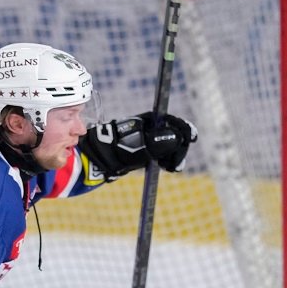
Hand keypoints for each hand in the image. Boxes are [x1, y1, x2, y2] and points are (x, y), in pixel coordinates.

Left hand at [82, 111, 196, 177]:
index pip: (170, 121)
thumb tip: (176, 138)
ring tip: (173, 166)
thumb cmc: (113, 153)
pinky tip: (170, 167)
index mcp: (145, 122)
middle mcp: (147, 129)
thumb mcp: (137, 149)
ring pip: (168, 144)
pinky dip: (168, 159)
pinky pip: (162, 152)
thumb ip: (157, 144)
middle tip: (178, 161)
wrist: (96, 162)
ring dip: (175, 154)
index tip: (190, 138)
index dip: (182, 128)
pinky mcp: (145, 151)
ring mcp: (146, 140)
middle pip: (172, 133)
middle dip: (179, 145)